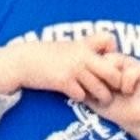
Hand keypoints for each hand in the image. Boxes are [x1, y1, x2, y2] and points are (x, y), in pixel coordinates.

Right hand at [0, 36, 139, 105]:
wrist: (23, 61)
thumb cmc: (45, 54)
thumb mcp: (67, 46)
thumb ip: (84, 49)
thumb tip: (99, 55)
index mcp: (83, 44)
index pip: (110, 41)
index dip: (114, 52)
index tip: (108, 60)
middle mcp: (82, 56)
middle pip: (113, 72)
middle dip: (116, 82)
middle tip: (113, 88)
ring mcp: (74, 70)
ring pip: (100, 89)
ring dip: (101, 96)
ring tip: (100, 98)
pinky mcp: (64, 82)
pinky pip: (82, 95)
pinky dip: (82, 98)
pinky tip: (77, 95)